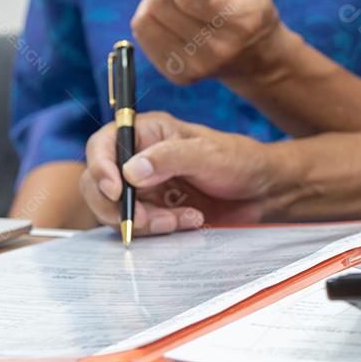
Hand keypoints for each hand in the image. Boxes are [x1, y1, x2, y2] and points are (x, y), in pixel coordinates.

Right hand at [80, 111, 274, 235]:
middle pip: (99, 184)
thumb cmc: (239, 161)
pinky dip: (160, 229)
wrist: (261, 191)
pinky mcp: (154, 211)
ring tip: (183, 218)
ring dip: (145, 221)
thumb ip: (169, 157)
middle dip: (117, 206)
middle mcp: (138, 159)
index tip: (116, 189)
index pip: (103, 145)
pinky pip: (140, 226)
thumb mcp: (208, 153)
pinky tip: (190, 219)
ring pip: (117, 210)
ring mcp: (144, 188)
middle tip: (145, 218)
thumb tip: (130, 170)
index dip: (100, 167)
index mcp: (147, 132)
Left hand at [132, 0, 297, 84]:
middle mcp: (218, 50)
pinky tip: (169, 17)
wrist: (256, 56)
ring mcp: (196, 66)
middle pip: (162, 4)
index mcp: (241, 21)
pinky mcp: (178, 74)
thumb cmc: (249, 6)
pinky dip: (150, 17)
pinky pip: (142, 34)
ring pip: (146, 18)